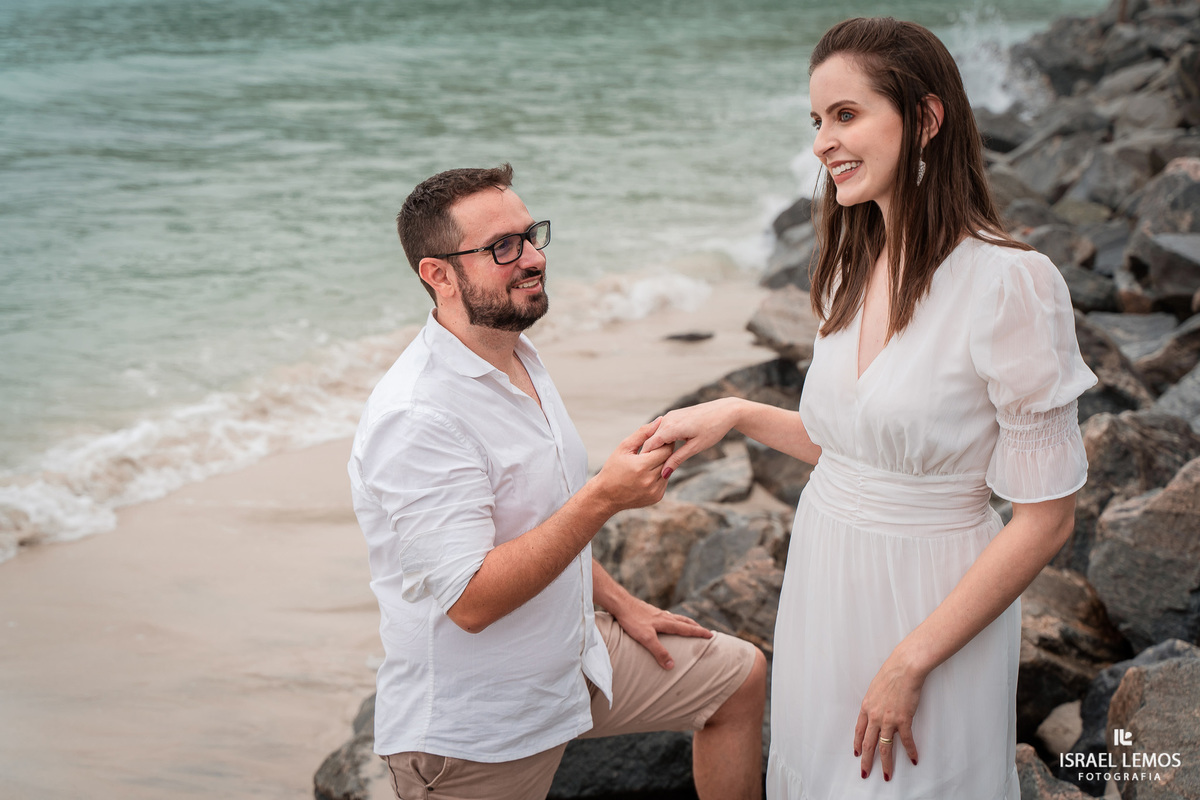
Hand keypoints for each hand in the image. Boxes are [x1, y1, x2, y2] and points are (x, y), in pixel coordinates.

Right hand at [592, 419, 672, 512]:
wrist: (606, 495)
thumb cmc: (613, 468)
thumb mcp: (624, 447)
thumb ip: (643, 433)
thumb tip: (660, 420)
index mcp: (641, 466)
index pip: (666, 449)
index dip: (664, 442)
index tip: (660, 438)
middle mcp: (650, 480)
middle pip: (668, 459)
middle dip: (663, 451)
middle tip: (655, 447)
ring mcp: (655, 491)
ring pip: (668, 469)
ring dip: (662, 463)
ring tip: (649, 460)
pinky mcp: (657, 496)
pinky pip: (664, 480)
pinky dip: (659, 474)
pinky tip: (648, 473)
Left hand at [610, 594, 711, 669]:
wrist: (619, 603)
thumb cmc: (632, 620)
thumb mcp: (646, 638)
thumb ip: (659, 652)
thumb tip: (672, 666)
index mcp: (666, 622)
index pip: (687, 628)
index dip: (699, 632)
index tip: (711, 635)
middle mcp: (664, 616)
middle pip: (684, 621)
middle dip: (695, 626)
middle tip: (705, 631)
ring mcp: (656, 612)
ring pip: (675, 617)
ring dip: (685, 622)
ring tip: (689, 625)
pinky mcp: (647, 611)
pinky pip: (665, 616)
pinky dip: (672, 619)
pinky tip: (666, 621)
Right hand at [639, 398, 741, 478]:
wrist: (725, 410)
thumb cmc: (713, 429)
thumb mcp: (695, 447)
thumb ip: (677, 459)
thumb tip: (664, 473)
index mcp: (670, 427)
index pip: (649, 445)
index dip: (646, 458)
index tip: (646, 471)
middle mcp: (667, 419)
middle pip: (651, 439)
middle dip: (651, 453)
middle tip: (652, 470)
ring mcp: (670, 415)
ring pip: (656, 434)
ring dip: (657, 446)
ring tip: (660, 461)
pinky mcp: (675, 415)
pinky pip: (663, 428)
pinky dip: (663, 439)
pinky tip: (669, 448)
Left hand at [854, 647, 925, 781]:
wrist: (904, 668)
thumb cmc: (891, 674)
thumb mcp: (874, 688)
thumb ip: (874, 702)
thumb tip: (875, 710)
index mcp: (866, 707)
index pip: (859, 731)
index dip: (857, 744)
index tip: (857, 754)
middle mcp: (875, 716)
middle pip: (868, 744)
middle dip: (866, 761)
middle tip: (865, 773)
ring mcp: (888, 719)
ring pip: (884, 747)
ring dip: (886, 764)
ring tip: (887, 775)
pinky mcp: (903, 720)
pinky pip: (907, 741)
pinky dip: (911, 751)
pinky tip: (913, 759)